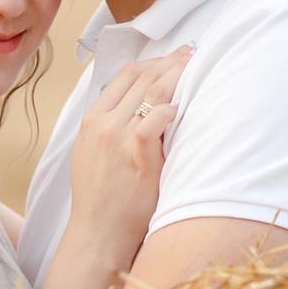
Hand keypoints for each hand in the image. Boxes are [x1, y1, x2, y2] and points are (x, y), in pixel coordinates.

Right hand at [40, 47, 187, 288]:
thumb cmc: (101, 198)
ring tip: (196, 67)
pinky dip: (167, 110)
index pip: (124, 75)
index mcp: (91, 120)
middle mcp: (102, 124)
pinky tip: (182, 107)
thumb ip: (111, 127)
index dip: (152, 61)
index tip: (173, 57)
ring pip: (150, 93)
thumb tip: (142, 107)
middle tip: (192, 54)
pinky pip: (152, 122)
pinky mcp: (135, 157)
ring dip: (176, 76)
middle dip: (169, 62)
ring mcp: (117, 139)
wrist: (97, 234)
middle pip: (140, 77)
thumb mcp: (93, 154)